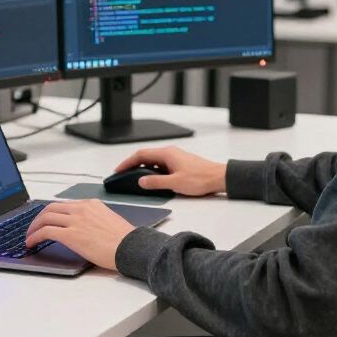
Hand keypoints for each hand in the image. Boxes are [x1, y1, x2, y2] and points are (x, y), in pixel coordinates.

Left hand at [25, 199, 135, 271]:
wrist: (131, 247)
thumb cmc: (125, 240)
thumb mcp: (108, 220)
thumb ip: (93, 219)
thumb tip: (83, 229)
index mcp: (91, 204)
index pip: (64, 205)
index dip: (51, 214)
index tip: (46, 221)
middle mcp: (81, 209)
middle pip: (51, 208)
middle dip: (38, 218)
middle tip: (33, 228)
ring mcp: (75, 221)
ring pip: (45, 218)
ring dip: (33, 227)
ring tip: (29, 237)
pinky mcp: (71, 235)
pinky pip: (46, 232)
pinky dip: (35, 236)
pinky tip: (31, 243)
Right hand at [112, 146, 226, 196]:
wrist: (218, 177)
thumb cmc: (201, 178)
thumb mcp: (175, 183)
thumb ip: (156, 182)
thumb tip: (141, 181)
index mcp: (167, 154)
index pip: (141, 155)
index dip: (127, 162)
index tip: (118, 170)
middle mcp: (170, 153)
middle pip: (145, 156)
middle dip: (132, 165)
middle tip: (122, 174)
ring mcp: (175, 158)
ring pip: (153, 161)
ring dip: (143, 168)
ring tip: (134, 178)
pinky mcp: (179, 163)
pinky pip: (161, 165)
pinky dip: (152, 171)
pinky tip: (152, 180)